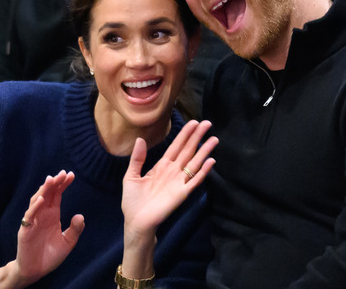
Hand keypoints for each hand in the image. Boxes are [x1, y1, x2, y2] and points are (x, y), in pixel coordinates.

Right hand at [13, 171, 84, 285]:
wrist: (36, 271)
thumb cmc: (50, 255)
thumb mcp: (68, 242)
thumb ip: (75, 229)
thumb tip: (80, 216)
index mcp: (52, 215)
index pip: (57, 195)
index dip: (63, 184)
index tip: (71, 175)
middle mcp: (42, 215)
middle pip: (47, 194)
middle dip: (54, 183)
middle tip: (62, 173)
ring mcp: (33, 221)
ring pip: (37, 201)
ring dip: (43, 190)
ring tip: (51, 180)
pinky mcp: (26, 230)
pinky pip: (29, 216)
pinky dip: (35, 207)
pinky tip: (42, 199)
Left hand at [122, 120, 217, 237]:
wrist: (136, 222)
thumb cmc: (132, 201)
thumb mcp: (130, 176)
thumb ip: (137, 158)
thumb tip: (140, 139)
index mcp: (162, 166)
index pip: (176, 146)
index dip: (185, 134)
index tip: (194, 122)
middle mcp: (173, 171)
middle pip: (188, 151)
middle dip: (197, 137)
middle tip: (208, 123)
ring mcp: (179, 182)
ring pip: (194, 163)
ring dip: (204, 151)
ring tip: (214, 139)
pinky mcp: (182, 194)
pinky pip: (194, 181)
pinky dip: (203, 171)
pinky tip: (211, 161)